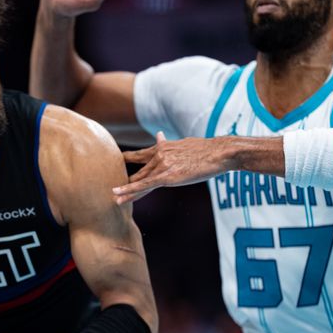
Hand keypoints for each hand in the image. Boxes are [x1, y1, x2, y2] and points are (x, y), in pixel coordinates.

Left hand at [114, 132, 235, 203]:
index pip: (141, 155)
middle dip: (125, 180)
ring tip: (114, 197)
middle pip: (139, 171)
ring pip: (140, 181)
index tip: (117, 161)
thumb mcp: (184, 143)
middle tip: (113, 188)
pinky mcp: (168, 176)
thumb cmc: (207, 150)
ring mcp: (162, 165)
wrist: (219, 152)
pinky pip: (145, 186)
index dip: (127, 159)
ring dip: (126, 190)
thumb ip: (168, 143)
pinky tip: (119, 196)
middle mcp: (159, 154)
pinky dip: (130, 191)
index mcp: (163, 147)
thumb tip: (159, 135)